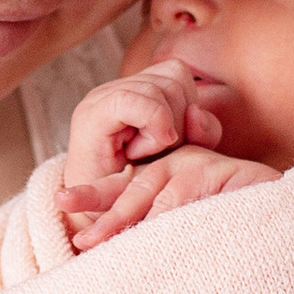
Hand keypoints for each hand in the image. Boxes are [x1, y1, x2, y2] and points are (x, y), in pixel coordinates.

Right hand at [62, 57, 224, 201]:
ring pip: (155, 87)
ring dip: (161, 127)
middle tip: (156, 150)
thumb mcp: (183, 155)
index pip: (178, 73)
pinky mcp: (91, 115)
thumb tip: (196, 114)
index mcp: (138, 90)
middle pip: (172, 77)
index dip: (188, 105)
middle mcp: (117, 87)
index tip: (171, 140)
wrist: (102, 221)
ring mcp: (101, 98)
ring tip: (141, 154)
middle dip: (178, 117)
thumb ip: (202, 133)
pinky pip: (131, 100)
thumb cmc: (142, 187)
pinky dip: (149, 123)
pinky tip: (139, 150)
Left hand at [62, 144, 279, 249]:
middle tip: (79, 237)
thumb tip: (114, 261)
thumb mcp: (186, 228)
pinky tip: (153, 240)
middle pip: (130, 190)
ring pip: (154, 195)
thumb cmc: (233, 227)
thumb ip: (157, 231)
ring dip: (127, 222)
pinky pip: (183, 199)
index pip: (122, 186)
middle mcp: (176, 164)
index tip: (60, 202)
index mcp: (164, 175)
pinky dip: (167, 221)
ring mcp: (197, 164)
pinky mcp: (217, 171)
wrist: (283, 218)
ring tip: (101, 244)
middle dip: (101, 213)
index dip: (92, 196)